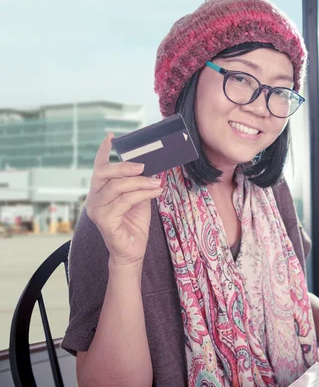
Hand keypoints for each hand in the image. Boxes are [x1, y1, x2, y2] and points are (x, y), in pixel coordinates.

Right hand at [84, 132, 162, 266]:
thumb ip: (138, 184)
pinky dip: (142, 194)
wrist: (132, 251)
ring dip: (140, 182)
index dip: (103, 151)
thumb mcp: (138, 199)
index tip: (112, 136)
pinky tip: (154, 192)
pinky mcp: (104, 221)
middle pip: (104, 173)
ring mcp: (96, 210)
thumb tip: (150, 167)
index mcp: (100, 191)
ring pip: (117, 187)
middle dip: (125, 166)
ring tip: (157, 183)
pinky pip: (124, 201)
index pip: (99, 168)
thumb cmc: (134, 225)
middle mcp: (93, 199)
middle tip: (144, 166)